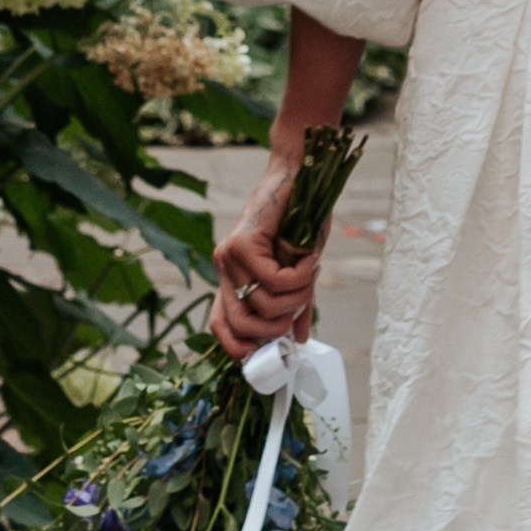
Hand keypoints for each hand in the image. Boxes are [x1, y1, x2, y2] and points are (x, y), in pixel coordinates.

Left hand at [209, 163, 320, 357]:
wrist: (299, 178)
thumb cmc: (301, 222)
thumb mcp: (300, 272)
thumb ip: (295, 304)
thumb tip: (299, 340)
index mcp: (234, 280)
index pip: (220, 326)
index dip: (240, 348)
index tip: (272, 352)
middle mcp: (225, 271)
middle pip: (242, 326)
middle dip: (278, 328)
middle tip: (302, 304)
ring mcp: (228, 258)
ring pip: (262, 305)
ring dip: (297, 297)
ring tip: (310, 273)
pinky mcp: (240, 244)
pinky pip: (273, 280)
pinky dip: (299, 276)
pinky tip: (310, 258)